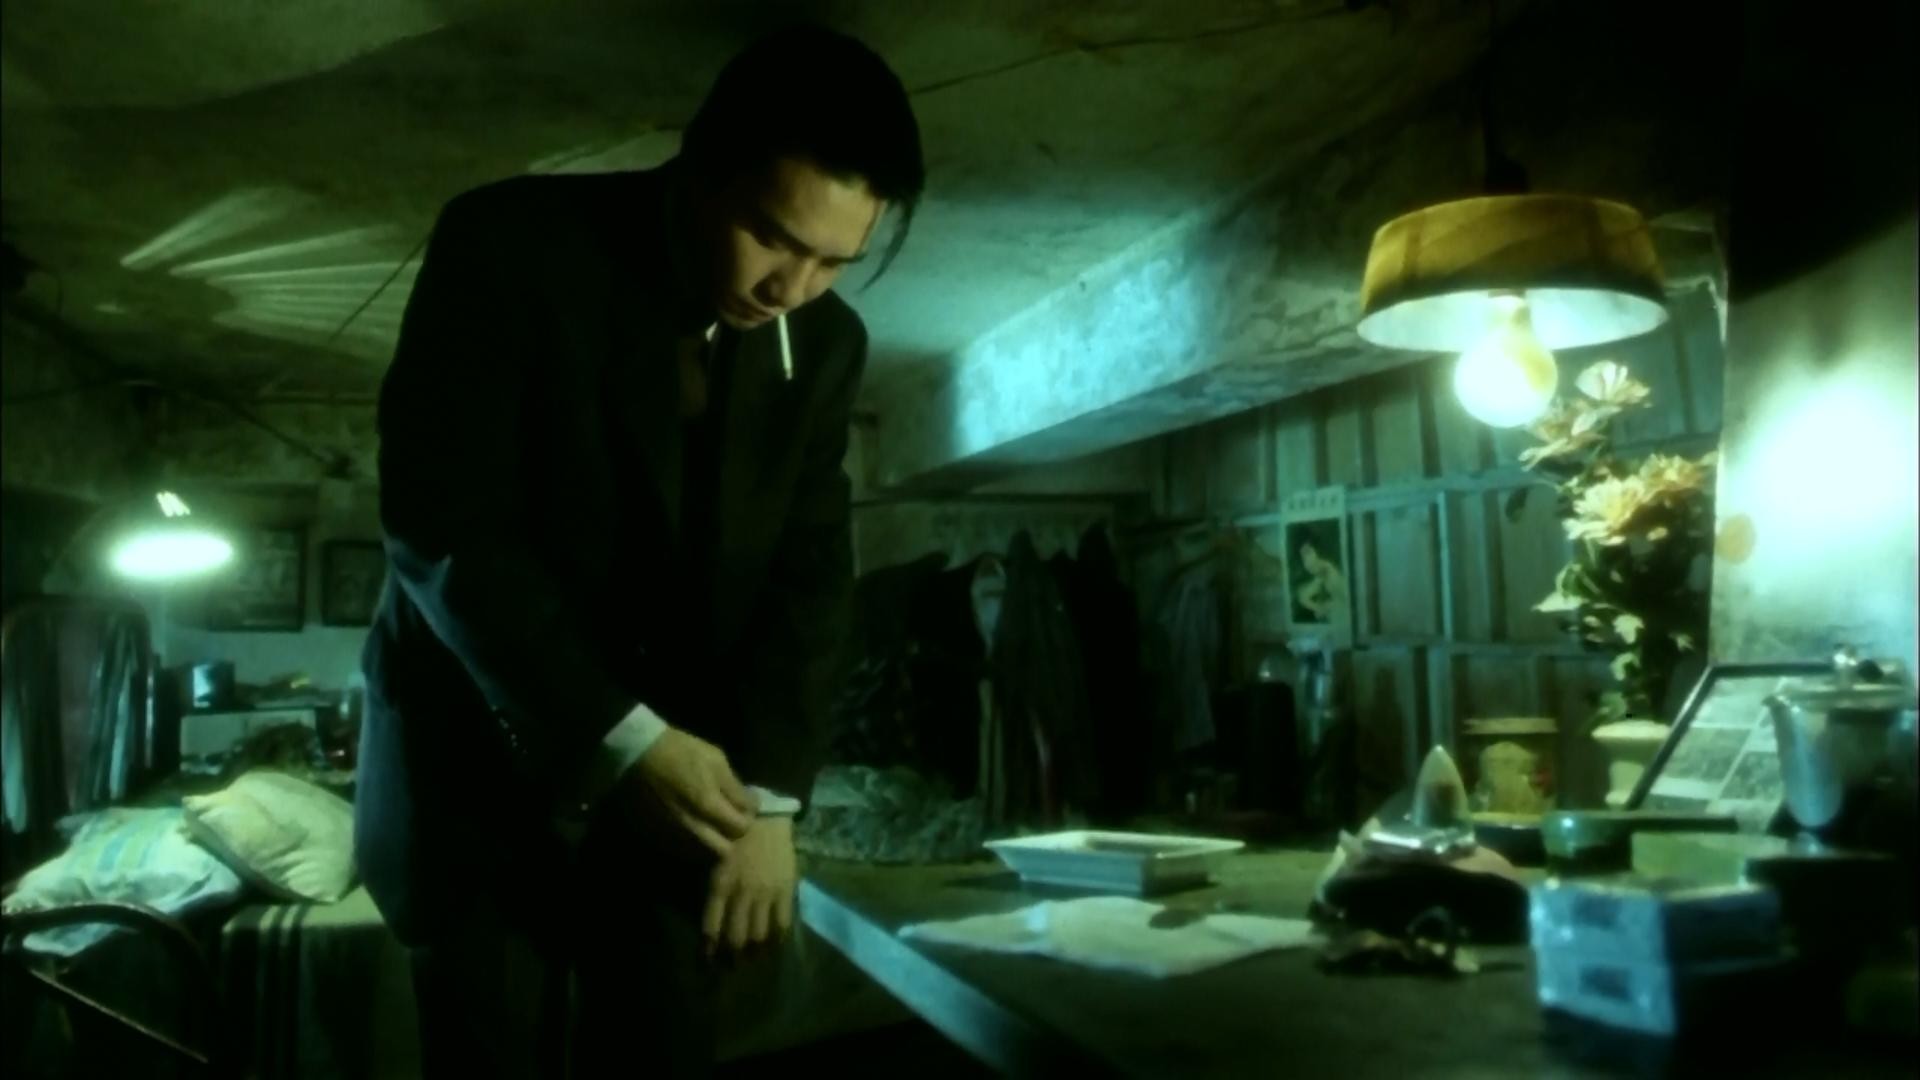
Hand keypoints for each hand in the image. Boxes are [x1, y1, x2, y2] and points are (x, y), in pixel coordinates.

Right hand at [626, 728, 755, 858]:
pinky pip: (682, 850)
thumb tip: (750, 807)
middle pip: (723, 851)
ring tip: (710, 826)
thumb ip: (735, 788)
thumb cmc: (680, 751)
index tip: (744, 808)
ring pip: (702, 854)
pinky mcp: (657, 837)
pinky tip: (690, 827)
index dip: (747, 819)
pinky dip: (691, 844)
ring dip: (711, 844)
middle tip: (728, 821)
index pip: (741, 829)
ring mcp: (673, 835)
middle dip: (730, 838)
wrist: (636, 754)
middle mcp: (692, 828)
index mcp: (708, 806)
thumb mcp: (715, 760)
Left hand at [702, 816, 796, 961]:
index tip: (708, 962)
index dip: (710, 949)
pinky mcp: (785, 890)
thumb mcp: (715, 861)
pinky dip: (778, 938)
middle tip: (732, 967)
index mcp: (720, 884)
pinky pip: (783, 922)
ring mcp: (765, 893)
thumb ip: (715, 890)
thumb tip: (713, 920)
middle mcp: (741, 893)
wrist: (766, 816)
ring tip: (754, 960)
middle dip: (732, 957)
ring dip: (755, 952)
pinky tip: (776, 945)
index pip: (711, 926)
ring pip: (759, 934)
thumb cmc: (735, 836)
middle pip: (736, 936)